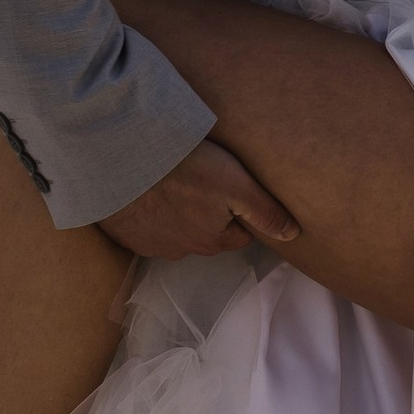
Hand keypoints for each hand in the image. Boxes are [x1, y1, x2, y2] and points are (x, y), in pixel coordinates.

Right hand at [98, 133, 297, 260]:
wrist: (120, 163)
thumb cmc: (184, 169)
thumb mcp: (236, 185)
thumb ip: (266, 212)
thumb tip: (293, 234)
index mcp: (213, 240)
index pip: (238, 234)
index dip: (240, 212)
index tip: (234, 190)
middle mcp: (181, 250)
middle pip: (206, 234)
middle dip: (208, 213)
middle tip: (203, 179)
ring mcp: (149, 244)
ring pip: (174, 231)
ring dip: (176, 212)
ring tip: (174, 181)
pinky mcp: (124, 233)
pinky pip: (142, 226)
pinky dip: (147, 212)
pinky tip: (146, 189)